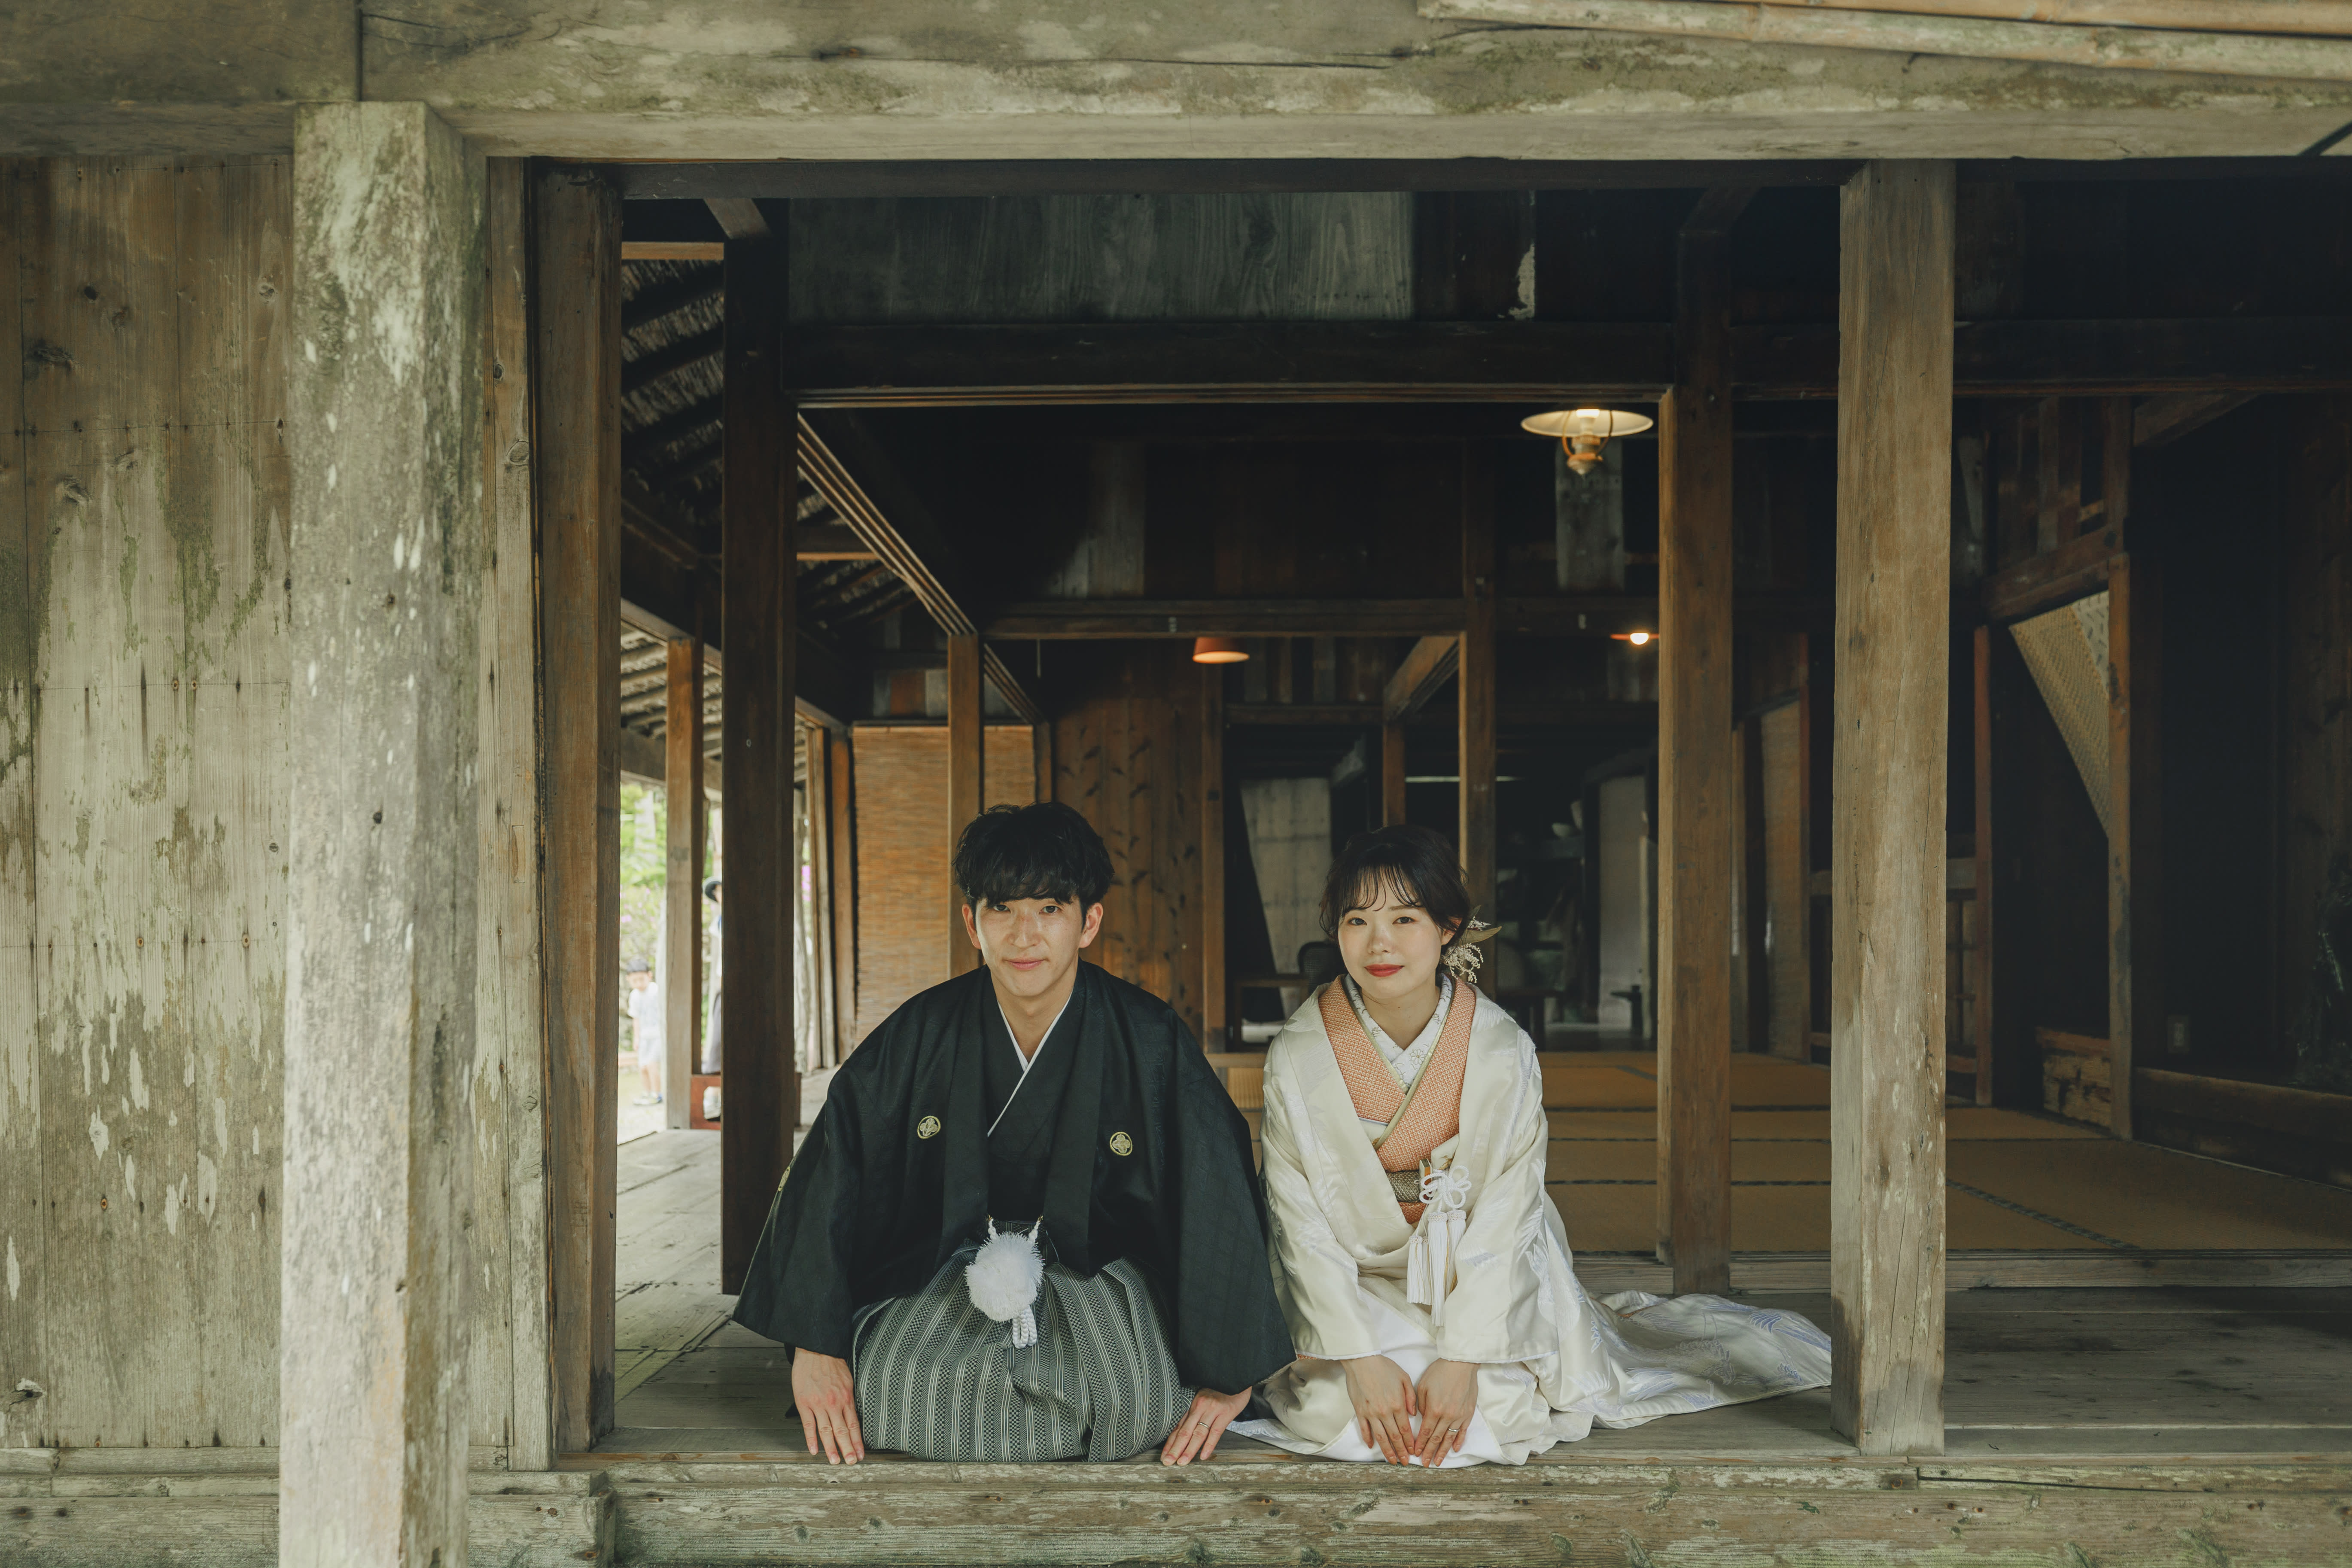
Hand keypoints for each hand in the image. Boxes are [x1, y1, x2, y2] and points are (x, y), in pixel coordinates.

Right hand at [791, 1349, 864, 1463]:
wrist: (816, 1349)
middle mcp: (834, 1403)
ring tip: (835, 1461)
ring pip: (826, 1431)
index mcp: (846, 1398)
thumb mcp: (847, 1380)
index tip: (861, 1454)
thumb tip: (852, 1415)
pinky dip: (811, 1439)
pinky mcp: (804, 1403)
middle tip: (851, 1463)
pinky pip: (809, 1425)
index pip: (854, 1425)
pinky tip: (814, 1450)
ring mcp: (818, 1404)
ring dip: (831, 1448)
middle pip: (842, 1431)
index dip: (857, 1441)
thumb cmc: (832, 1363)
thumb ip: (849, 1399)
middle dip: (848, 1449)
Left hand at [1160, 1386, 1249, 1465]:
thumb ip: (1196, 1413)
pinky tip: (1203, 1455)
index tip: (1164, 1455)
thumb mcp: (1205, 1398)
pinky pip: (1216, 1432)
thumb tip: (1185, 1430)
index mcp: (1193, 1405)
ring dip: (1189, 1449)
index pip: (1179, 1427)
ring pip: (1198, 1433)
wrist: (1236, 1377)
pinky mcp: (1225, 1413)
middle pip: (1185, 1431)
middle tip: (1167, 1462)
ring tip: (1182, 1462)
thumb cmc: (1222, 1389)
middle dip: (1175, 1449)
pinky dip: (1209, 1445)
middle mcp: (1200, 1407)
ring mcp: (1212, 1410)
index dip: (1170, 1442)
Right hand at [1341, 1355, 1417, 1464]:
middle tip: (1404, 1462)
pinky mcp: (1359, 1411)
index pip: (1405, 1429)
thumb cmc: (1384, 1367)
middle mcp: (1385, 1412)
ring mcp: (1371, 1413)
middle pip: (1394, 1437)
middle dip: (1401, 1451)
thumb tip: (1413, 1413)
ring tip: (1391, 1460)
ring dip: (1387, 1451)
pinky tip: (1372, 1446)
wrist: (1362, 1360)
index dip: (1410, 1442)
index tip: (1413, 1452)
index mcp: (1397, 1404)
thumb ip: (1411, 1397)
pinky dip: (1368, 1439)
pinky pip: (1364, 1429)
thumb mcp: (1404, 1378)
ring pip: (1380, 1437)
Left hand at [1412, 1359, 1477, 1466]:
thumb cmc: (1440, 1371)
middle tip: (1425, 1463)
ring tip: (1438, 1462)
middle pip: (1436, 1438)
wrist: (1460, 1363)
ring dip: (1443, 1451)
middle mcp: (1447, 1415)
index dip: (1420, 1444)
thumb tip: (1422, 1417)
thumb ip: (1421, 1404)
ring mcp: (1459, 1415)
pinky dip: (1458, 1441)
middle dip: (1429, 1452)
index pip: (1425, 1432)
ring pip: (1449, 1438)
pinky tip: (1454, 1449)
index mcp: (1434, 1409)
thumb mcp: (1423, 1386)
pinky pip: (1463, 1431)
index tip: (1415, 1453)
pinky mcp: (1468, 1413)